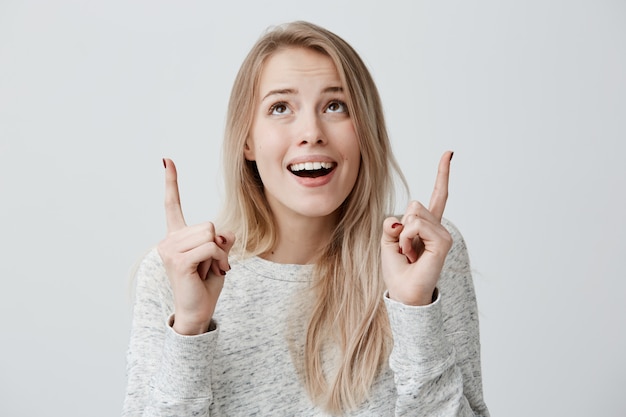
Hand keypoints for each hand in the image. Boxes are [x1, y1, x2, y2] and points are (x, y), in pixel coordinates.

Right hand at [156, 158, 234, 334]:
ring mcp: (170, 250)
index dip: (171, 182)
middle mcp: (168, 241)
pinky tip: (212, 273)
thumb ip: (221, 241)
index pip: (172, 205)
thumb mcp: (219, 257)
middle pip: (208, 224)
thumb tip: (224, 233)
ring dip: (218, 255)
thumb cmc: (206, 285)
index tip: (166, 160)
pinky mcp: (178, 261)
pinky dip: (219, 261)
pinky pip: (211, 248)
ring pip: (210, 235)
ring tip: (209, 270)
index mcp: (176, 237)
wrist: (197, 312)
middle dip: (217, 245)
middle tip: (210, 266)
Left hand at [381, 151, 453, 305]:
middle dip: (401, 224)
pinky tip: (413, 254)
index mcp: (427, 225)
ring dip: (403, 235)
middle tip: (405, 249)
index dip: (442, 174)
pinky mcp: (443, 242)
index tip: (449, 153)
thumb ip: (391, 224)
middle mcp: (438, 228)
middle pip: (415, 204)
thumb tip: (400, 219)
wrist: (403, 294)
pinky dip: (407, 239)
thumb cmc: (396, 270)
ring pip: (414, 212)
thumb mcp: (387, 241)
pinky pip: (416, 225)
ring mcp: (443, 234)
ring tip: (409, 253)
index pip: (438, 195)